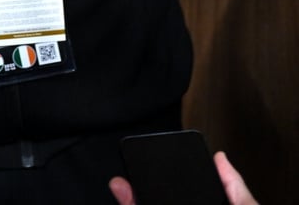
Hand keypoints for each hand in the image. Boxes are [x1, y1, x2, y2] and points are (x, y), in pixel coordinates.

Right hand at [108, 152, 257, 204]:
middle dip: (145, 184)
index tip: (163, 160)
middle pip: (163, 199)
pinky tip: (123, 194)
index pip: (188, 193)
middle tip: (133, 166)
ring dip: (131, 197)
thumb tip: (221, 158)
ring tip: (120, 182)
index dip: (174, 177)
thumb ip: (236, 189)